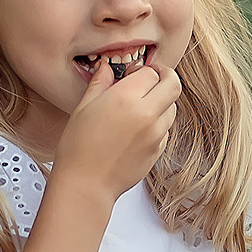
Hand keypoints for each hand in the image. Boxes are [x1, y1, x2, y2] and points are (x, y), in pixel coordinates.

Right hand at [51, 56, 182, 203]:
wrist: (86, 184)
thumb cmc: (78, 147)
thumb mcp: (84, 107)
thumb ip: (100, 82)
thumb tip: (106, 67)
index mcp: (126, 98)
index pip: (151, 72)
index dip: (142, 70)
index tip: (132, 73)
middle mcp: (147, 114)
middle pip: (173, 85)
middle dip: (165, 77)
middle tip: (152, 79)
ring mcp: (156, 134)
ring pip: (172, 107)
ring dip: (163, 101)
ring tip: (142, 105)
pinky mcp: (158, 150)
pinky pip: (166, 129)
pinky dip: (158, 122)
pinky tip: (138, 127)